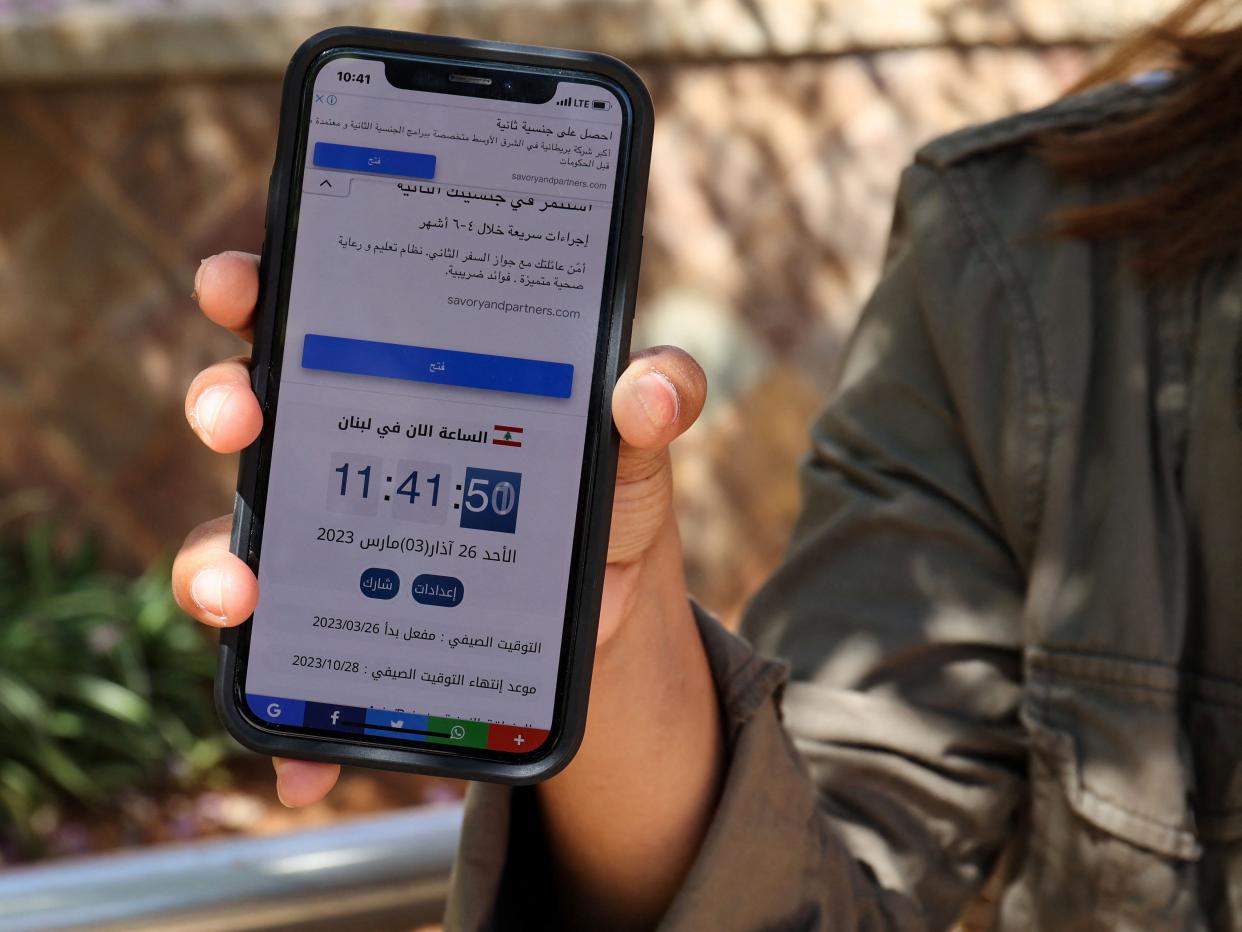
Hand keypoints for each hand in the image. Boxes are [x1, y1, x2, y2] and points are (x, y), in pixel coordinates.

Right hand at [171, 251, 706, 806]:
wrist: (604, 615)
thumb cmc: (606, 503)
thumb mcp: (633, 455)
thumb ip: (651, 406)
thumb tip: (651, 391)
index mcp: (404, 382)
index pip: (313, 315)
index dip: (259, 290)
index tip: (236, 286)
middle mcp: (347, 451)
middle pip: (253, 412)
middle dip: (224, 402)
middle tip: (239, 417)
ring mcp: (332, 542)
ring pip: (238, 540)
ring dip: (215, 565)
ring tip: (241, 591)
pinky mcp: (342, 626)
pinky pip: (290, 669)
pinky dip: (288, 725)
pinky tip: (300, 769)